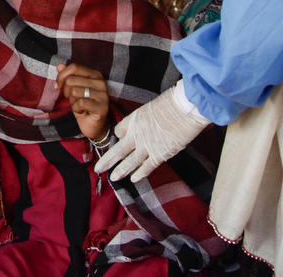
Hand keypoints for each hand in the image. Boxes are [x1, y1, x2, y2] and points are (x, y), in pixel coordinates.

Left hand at [55, 62, 109, 140]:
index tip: (57, 86)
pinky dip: (77, 109)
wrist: (93, 125)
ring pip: (75, 91)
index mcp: (95, 74)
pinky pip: (81, 103)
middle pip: (71, 80)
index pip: (74, 67)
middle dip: (66, 92)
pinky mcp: (103, 107)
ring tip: (79, 105)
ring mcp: (103, 94)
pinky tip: (82, 111)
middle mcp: (100, 82)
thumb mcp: (72, 89)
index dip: (61, 76)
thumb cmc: (83, 105)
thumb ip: (67, 76)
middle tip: (72, 99)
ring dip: (72, 101)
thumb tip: (59, 66)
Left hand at [94, 84, 209, 182]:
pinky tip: (133, 179)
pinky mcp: (160, 154)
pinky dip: (140, 174)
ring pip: (130, 162)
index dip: (118, 136)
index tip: (118, 139)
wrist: (184, 107)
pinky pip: (147, 167)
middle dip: (107, 161)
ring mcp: (147, 145)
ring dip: (120, 171)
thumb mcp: (152, 105)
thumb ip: (145, 117)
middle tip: (98, 169)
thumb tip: (146, 124)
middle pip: (118, 150)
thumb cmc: (172, 102)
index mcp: (134, 119)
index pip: (119, 130)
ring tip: (112, 177)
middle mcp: (137, 133)